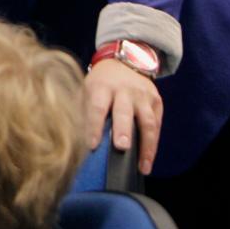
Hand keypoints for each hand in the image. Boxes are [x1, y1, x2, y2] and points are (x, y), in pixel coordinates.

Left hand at [84, 59, 163, 174]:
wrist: (125, 62)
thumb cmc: (100, 83)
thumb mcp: (86, 89)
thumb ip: (81, 110)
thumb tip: (72, 138)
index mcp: (102, 87)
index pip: (97, 108)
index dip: (94, 126)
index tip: (92, 145)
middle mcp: (125, 90)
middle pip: (124, 112)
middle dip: (123, 130)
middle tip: (122, 148)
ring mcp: (143, 96)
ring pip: (148, 121)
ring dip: (146, 146)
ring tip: (143, 166)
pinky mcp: (157, 101)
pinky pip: (157, 125)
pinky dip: (153, 144)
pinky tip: (148, 160)